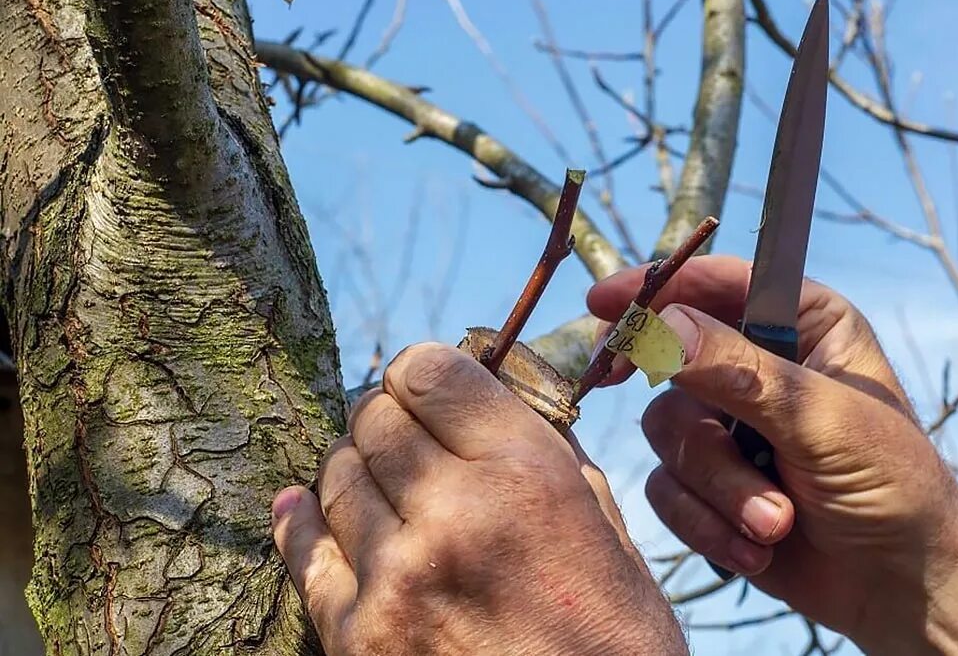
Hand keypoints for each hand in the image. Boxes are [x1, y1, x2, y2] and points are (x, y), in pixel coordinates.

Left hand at [271, 344, 686, 654]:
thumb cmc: (613, 644)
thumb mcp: (610, 534)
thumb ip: (554, 458)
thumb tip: (505, 401)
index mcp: (525, 476)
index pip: (430, 372)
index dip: (425, 372)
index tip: (430, 388)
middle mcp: (454, 513)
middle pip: (373, 417)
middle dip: (389, 418)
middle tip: (406, 436)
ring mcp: (397, 577)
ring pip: (335, 475)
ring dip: (355, 469)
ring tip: (380, 483)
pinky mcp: (359, 636)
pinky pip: (303, 553)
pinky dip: (302, 523)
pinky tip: (303, 509)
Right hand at [589, 255, 957, 653]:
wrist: (900, 587)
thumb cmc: (893, 487)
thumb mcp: (822, 419)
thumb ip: (738, 372)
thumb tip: (659, 328)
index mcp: (803, 324)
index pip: (717, 283)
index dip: (657, 287)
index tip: (604, 303)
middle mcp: (758, 365)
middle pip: (672, 362)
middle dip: (704, 432)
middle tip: (690, 435)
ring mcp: (731, 427)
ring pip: (668, 434)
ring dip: (722, 489)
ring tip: (776, 522)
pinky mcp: (711, 485)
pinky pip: (668, 489)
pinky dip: (708, 524)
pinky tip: (757, 548)